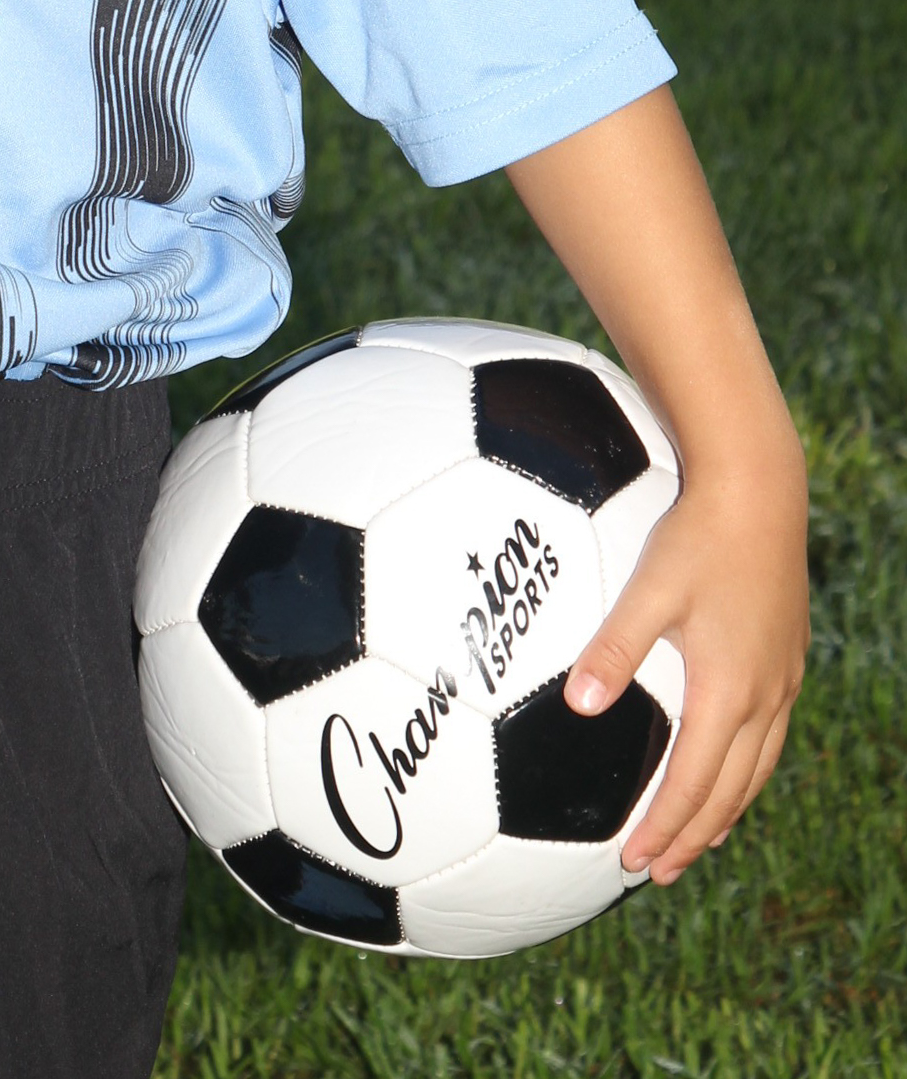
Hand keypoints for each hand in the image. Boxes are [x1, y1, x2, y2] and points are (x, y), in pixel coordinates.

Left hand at [564, 462, 807, 885]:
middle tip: (659, 873)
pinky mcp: (788, 658)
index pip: (694, 783)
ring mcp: (783, 679)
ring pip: (756, 769)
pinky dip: (746, 771)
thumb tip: (577, 705)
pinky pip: (770, 737)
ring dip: (724, 811)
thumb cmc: (698, 536)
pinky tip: (732, 769)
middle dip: (693, 837)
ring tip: (697, 842)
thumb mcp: (648, 589)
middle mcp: (764, 696)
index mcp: (728, 690)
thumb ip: (612, 648)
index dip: (665, 828)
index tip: (636, 862)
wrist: (761, 492)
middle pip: (729, 791)